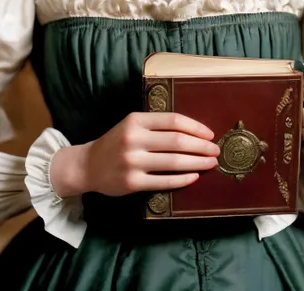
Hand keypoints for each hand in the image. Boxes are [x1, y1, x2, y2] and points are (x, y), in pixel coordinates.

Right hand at [83, 112, 219, 196]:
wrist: (88, 165)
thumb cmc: (116, 142)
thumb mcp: (132, 125)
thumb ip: (156, 126)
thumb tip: (194, 132)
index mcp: (135, 120)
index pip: (173, 120)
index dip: (195, 127)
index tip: (210, 134)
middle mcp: (133, 139)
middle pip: (177, 141)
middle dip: (201, 146)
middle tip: (215, 150)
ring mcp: (132, 162)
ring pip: (174, 162)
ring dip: (197, 162)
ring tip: (210, 163)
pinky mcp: (132, 183)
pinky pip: (164, 181)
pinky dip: (182, 179)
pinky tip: (193, 177)